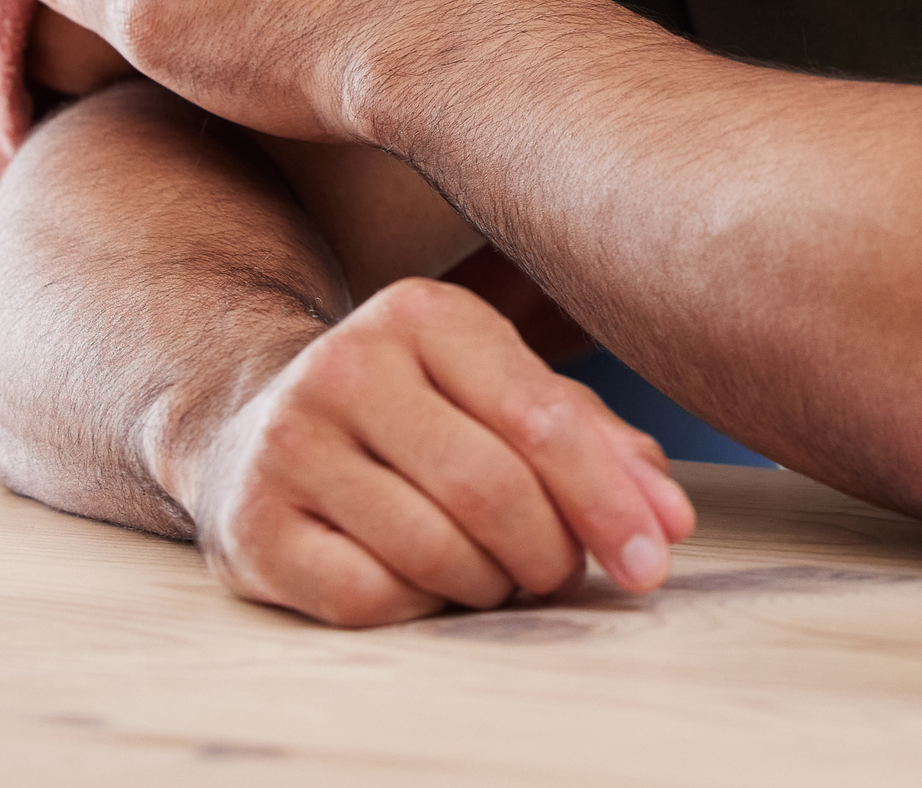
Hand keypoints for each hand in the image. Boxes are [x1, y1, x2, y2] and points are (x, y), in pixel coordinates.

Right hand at [176, 277, 697, 626]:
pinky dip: (420, 607)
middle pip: (490, 491)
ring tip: (492, 572)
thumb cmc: (414, 413)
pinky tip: (422, 582)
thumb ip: (591, 440)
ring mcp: (289, 444)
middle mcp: (346, 365)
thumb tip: (669, 518)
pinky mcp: (253, 526)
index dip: (607, 501)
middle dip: (549, 553)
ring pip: (434, 552)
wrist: (253, 426)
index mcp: (422, 313)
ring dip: (489, 585)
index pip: (541, 420)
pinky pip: (372, 598)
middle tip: (559, 572)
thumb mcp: (499, 390)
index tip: (651, 561)